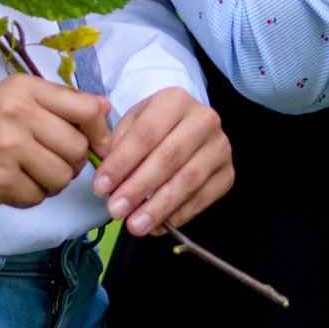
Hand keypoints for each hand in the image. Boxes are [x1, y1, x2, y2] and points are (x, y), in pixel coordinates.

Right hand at [0, 73, 112, 214]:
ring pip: (62, 176)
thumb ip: (57, 105)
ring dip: (50, 184)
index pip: (87, 108)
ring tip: (26, 176)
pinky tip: (7, 187)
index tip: (97, 147)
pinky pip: (37, 196)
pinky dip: (27, 197)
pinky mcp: (0, 180)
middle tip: (46, 166)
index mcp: (24, 88)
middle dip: (70, 165)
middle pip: (78, 148)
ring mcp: (9, 146)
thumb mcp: (10, 103)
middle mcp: (18, 112)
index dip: (100, 132)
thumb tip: (106, 107)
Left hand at [92, 88, 232, 236]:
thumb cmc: (153, 127)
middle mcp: (204, 119)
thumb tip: (107, 178)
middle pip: (169, 157)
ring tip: (135, 226)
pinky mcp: (228, 171)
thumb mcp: (131, 123)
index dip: (122, 162)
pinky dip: (180, 215)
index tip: (100, 187)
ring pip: (189, 180)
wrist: (186, 125)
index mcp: (175, 100)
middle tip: (116, 211)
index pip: (146, 133)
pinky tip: (158, 226)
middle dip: (139, 187)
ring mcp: (220, 146)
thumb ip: (117, 145)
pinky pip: (204, 197)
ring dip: (159, 207)